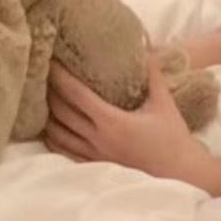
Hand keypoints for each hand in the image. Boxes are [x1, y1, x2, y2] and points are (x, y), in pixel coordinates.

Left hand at [44, 52, 208, 184]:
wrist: (178, 173)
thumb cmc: (172, 137)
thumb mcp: (164, 102)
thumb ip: (152, 75)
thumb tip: (145, 48)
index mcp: (112, 122)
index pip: (77, 96)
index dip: (61, 78)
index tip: (51, 63)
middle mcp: (98, 139)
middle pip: (61, 113)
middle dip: (49, 92)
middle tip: (42, 74)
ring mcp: (93, 156)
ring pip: (57, 134)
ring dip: (47, 115)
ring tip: (42, 99)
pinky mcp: (94, 167)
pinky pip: (64, 152)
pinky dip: (53, 137)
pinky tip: (50, 128)